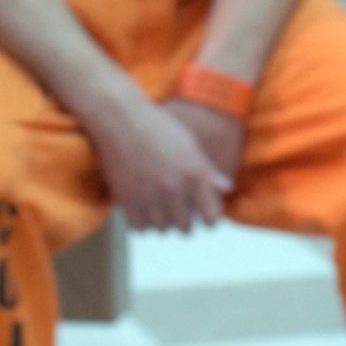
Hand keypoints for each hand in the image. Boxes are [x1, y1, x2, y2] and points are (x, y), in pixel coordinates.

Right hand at [86, 96, 229, 233]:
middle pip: (186, 227)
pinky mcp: (126, 199)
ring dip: (162, 220)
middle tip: (177, 206)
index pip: (212, 218)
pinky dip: (142, 221)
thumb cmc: (156, 125)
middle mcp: (174, 188)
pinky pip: (139, 227)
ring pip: (162, 229)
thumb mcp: (189, 143)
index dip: (210, 218)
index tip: (203, 212)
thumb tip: (226, 188)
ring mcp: (149, 195)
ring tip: (159, 205)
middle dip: (184, 219)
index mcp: (194, 173)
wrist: (118, 116)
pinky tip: (143, 207)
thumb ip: (208, 169)